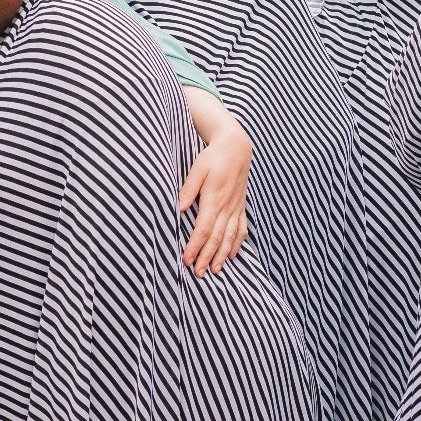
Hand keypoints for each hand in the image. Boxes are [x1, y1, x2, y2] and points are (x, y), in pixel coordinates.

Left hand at [176, 89, 250, 276]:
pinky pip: (241, 229)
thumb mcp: (197, 168)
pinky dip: (237, 243)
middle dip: (206, 257)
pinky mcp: (241, 206)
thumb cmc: (213, 156)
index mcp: (214, 199)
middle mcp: (227, 207)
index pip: (203, 229)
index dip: (195, 246)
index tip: (186, 260)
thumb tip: (178, 208)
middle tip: (197, 274)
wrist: (237, 147)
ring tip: (213, 271)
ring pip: (229, 237)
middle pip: (216, 238)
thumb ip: (188, 189)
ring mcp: (236, 207)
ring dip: (221, 255)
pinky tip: (232, 255)